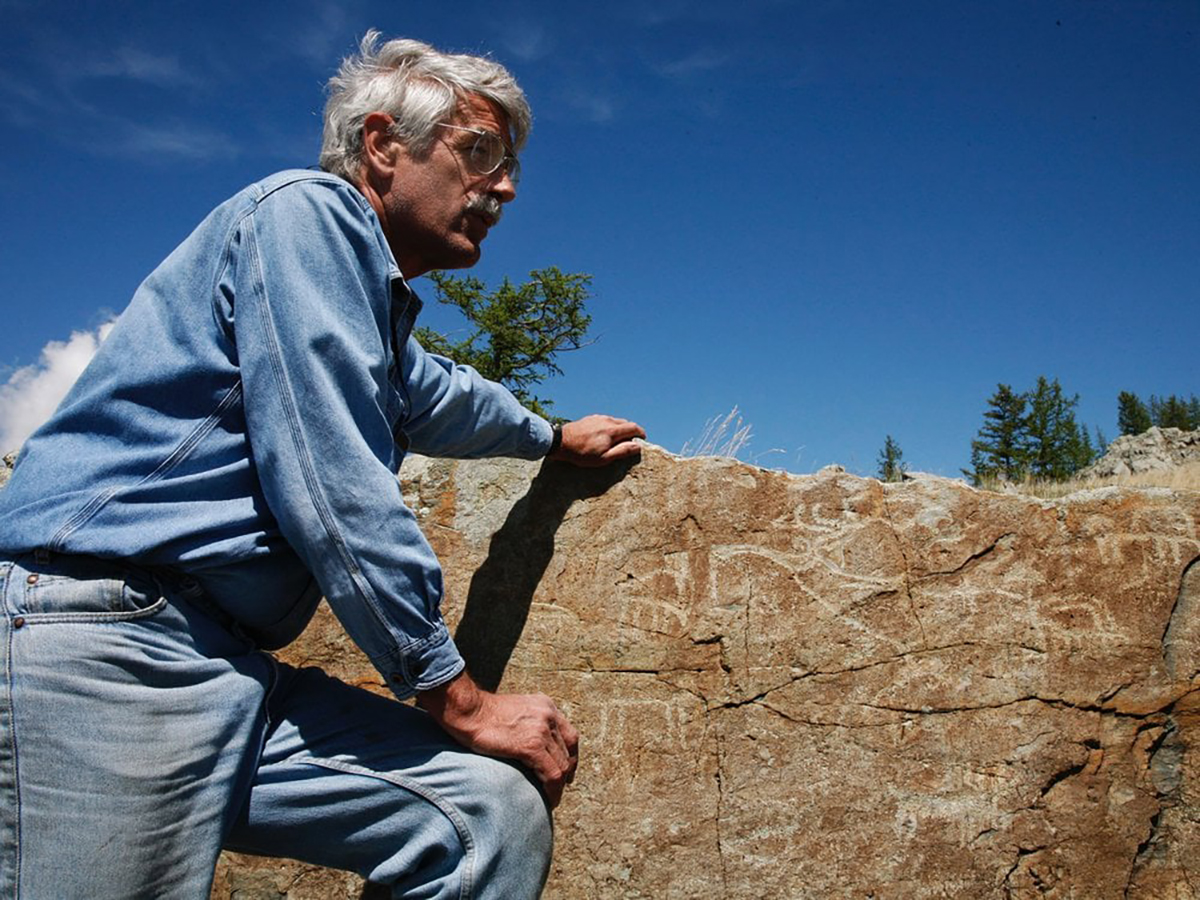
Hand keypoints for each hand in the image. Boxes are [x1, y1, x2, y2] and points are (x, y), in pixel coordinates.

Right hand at [419, 672, 579, 807]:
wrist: (468, 711)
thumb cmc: (483, 714)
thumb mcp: (516, 710)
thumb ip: (530, 722)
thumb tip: (532, 745)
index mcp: (546, 706)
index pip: (569, 736)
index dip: (570, 757)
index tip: (566, 772)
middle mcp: (549, 715)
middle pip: (568, 751)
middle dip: (566, 773)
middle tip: (557, 789)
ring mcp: (542, 730)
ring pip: (562, 765)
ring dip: (559, 786)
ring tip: (551, 798)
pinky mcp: (531, 746)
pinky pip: (552, 774)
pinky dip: (552, 791)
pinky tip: (548, 800)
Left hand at [549, 414, 645, 467]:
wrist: (559, 442)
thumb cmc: (581, 453)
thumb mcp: (603, 458)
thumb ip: (622, 451)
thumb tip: (638, 446)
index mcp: (613, 430)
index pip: (634, 427)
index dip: (641, 433)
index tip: (643, 439)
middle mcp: (607, 420)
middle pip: (626, 422)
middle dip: (631, 431)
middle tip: (631, 441)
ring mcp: (598, 418)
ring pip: (615, 420)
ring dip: (620, 428)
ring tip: (618, 439)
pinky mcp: (590, 418)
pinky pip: (605, 420)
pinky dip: (610, 426)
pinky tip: (604, 435)